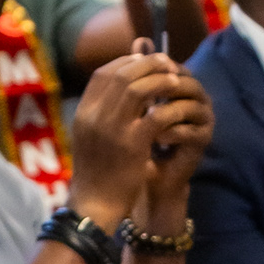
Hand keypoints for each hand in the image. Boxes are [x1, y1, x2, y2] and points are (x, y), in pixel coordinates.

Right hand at [67, 50, 189, 225]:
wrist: (94, 204)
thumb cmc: (98, 171)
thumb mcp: (94, 136)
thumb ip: (106, 110)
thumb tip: (125, 86)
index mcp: (83, 112)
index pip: (102, 74)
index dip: (126, 62)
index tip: (145, 59)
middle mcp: (94, 116)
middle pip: (120, 76)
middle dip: (146, 64)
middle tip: (167, 61)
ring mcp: (112, 129)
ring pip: (137, 90)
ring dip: (159, 80)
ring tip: (176, 79)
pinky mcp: (132, 145)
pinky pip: (156, 116)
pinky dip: (170, 108)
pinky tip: (180, 108)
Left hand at [132, 48, 212, 217]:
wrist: (150, 173)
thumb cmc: (140, 135)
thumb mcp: (133, 103)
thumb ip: (137, 73)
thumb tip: (139, 38)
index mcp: (181, 86)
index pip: (174, 67)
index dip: (154, 71)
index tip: (131, 80)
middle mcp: (197, 99)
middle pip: (187, 82)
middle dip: (162, 88)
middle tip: (139, 97)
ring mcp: (203, 119)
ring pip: (189, 105)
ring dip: (165, 111)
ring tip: (145, 119)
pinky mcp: (204, 140)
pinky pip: (190, 131)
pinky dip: (171, 132)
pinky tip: (154, 138)